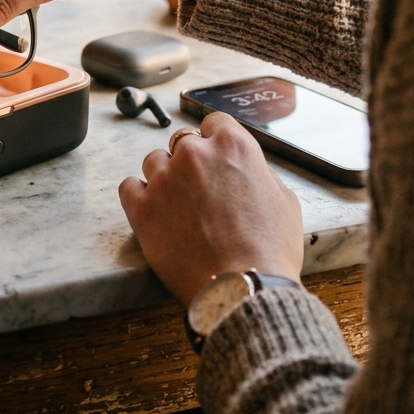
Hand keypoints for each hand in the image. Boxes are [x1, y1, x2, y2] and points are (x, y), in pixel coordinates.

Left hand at [118, 113, 303, 305]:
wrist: (245, 290)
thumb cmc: (269, 251)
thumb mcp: (284, 201)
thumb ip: (259, 172)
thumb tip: (245, 167)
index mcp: (232, 146)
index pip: (213, 123)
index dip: (215, 142)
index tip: (214, 159)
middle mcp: (194, 154)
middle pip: (182, 144)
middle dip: (191, 165)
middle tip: (201, 195)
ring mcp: (164, 178)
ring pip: (154, 162)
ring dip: (164, 179)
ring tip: (179, 209)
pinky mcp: (141, 205)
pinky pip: (129, 186)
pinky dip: (139, 196)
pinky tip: (154, 213)